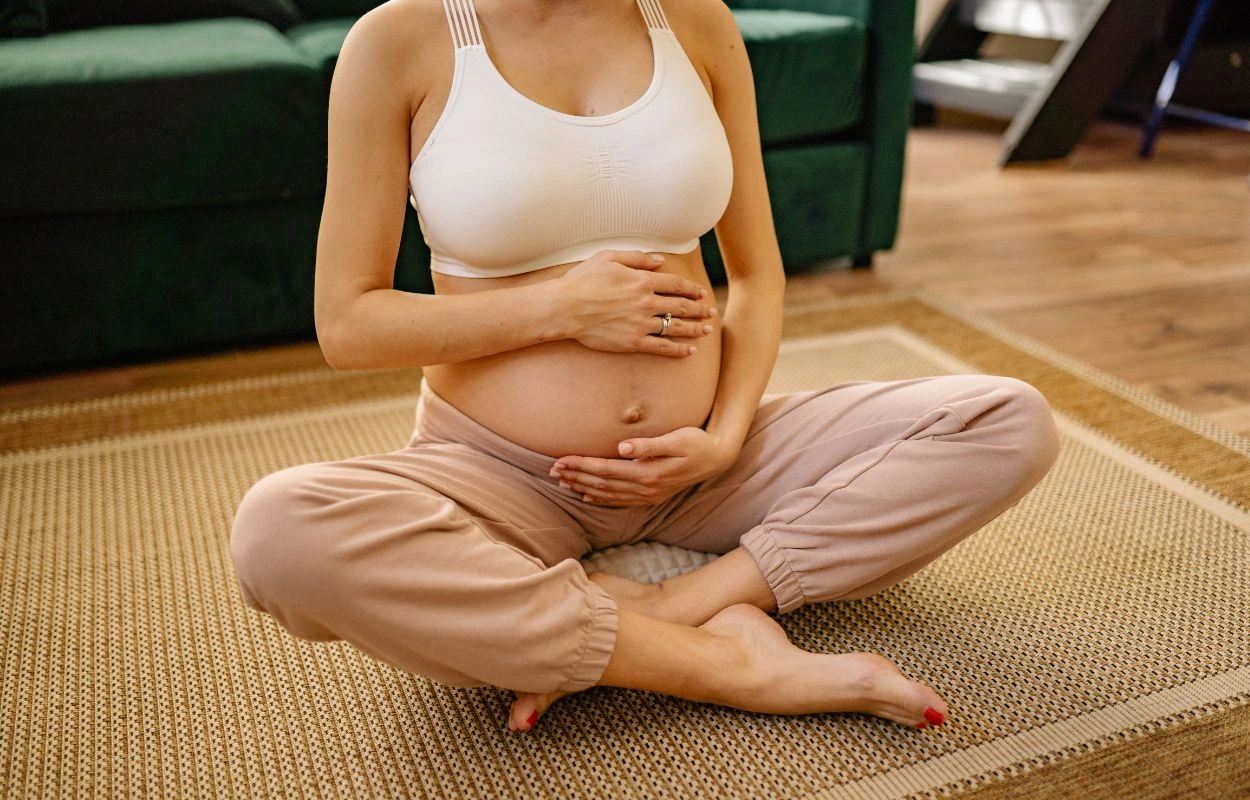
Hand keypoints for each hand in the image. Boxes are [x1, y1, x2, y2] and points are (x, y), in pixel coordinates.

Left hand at [550, 427, 736, 505]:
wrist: (717, 458)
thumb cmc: (697, 442)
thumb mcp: (678, 439)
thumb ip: (649, 444)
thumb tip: (623, 447)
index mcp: (648, 473)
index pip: (605, 470)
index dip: (581, 465)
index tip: (560, 460)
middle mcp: (646, 488)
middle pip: (602, 483)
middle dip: (575, 476)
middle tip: (551, 471)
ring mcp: (648, 494)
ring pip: (607, 493)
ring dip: (583, 487)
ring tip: (562, 482)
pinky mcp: (651, 495)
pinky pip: (619, 500)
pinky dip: (600, 498)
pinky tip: (587, 494)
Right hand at [555, 250, 717, 357]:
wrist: (565, 307)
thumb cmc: (583, 280)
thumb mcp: (609, 258)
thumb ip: (637, 258)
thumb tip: (660, 261)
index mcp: (642, 281)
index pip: (676, 285)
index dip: (692, 289)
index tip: (701, 293)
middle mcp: (647, 302)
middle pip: (681, 306)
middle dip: (699, 309)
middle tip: (710, 312)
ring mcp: (641, 324)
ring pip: (676, 327)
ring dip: (694, 329)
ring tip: (706, 330)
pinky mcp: (633, 342)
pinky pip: (661, 347)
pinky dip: (678, 349)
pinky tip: (689, 350)